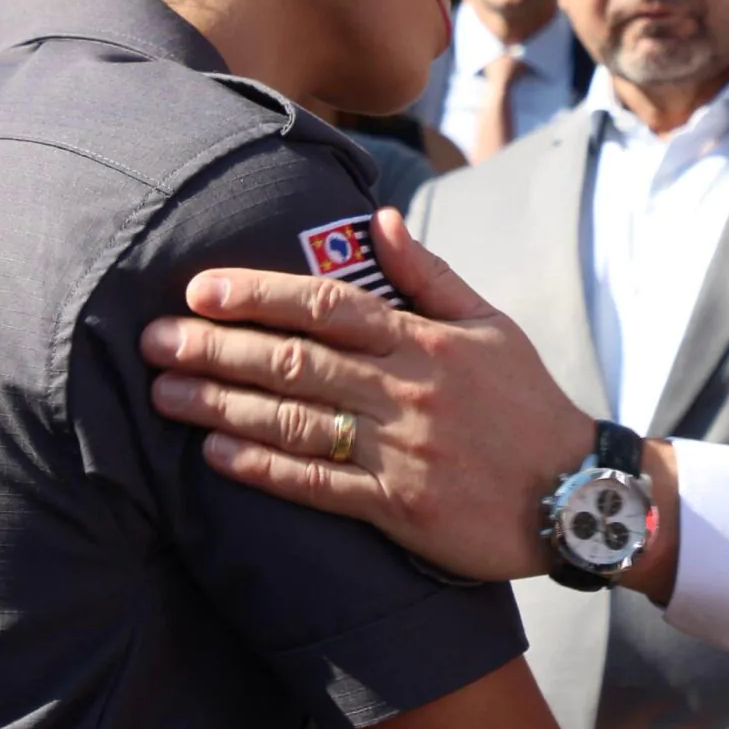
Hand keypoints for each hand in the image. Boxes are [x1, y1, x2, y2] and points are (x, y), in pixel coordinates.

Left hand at [143, 207, 596, 582]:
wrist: (576, 495)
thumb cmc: (528, 404)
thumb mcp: (491, 326)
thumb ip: (430, 275)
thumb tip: (379, 220)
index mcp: (424, 341)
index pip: (329, 304)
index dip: (260, 294)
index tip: (201, 288)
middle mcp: (406, 391)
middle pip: (296, 361)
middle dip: (218, 347)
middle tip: (152, 339)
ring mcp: (402, 452)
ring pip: (297, 422)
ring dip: (224, 405)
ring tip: (164, 394)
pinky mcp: (400, 509)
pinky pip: (320, 486)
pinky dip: (265, 470)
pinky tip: (216, 454)